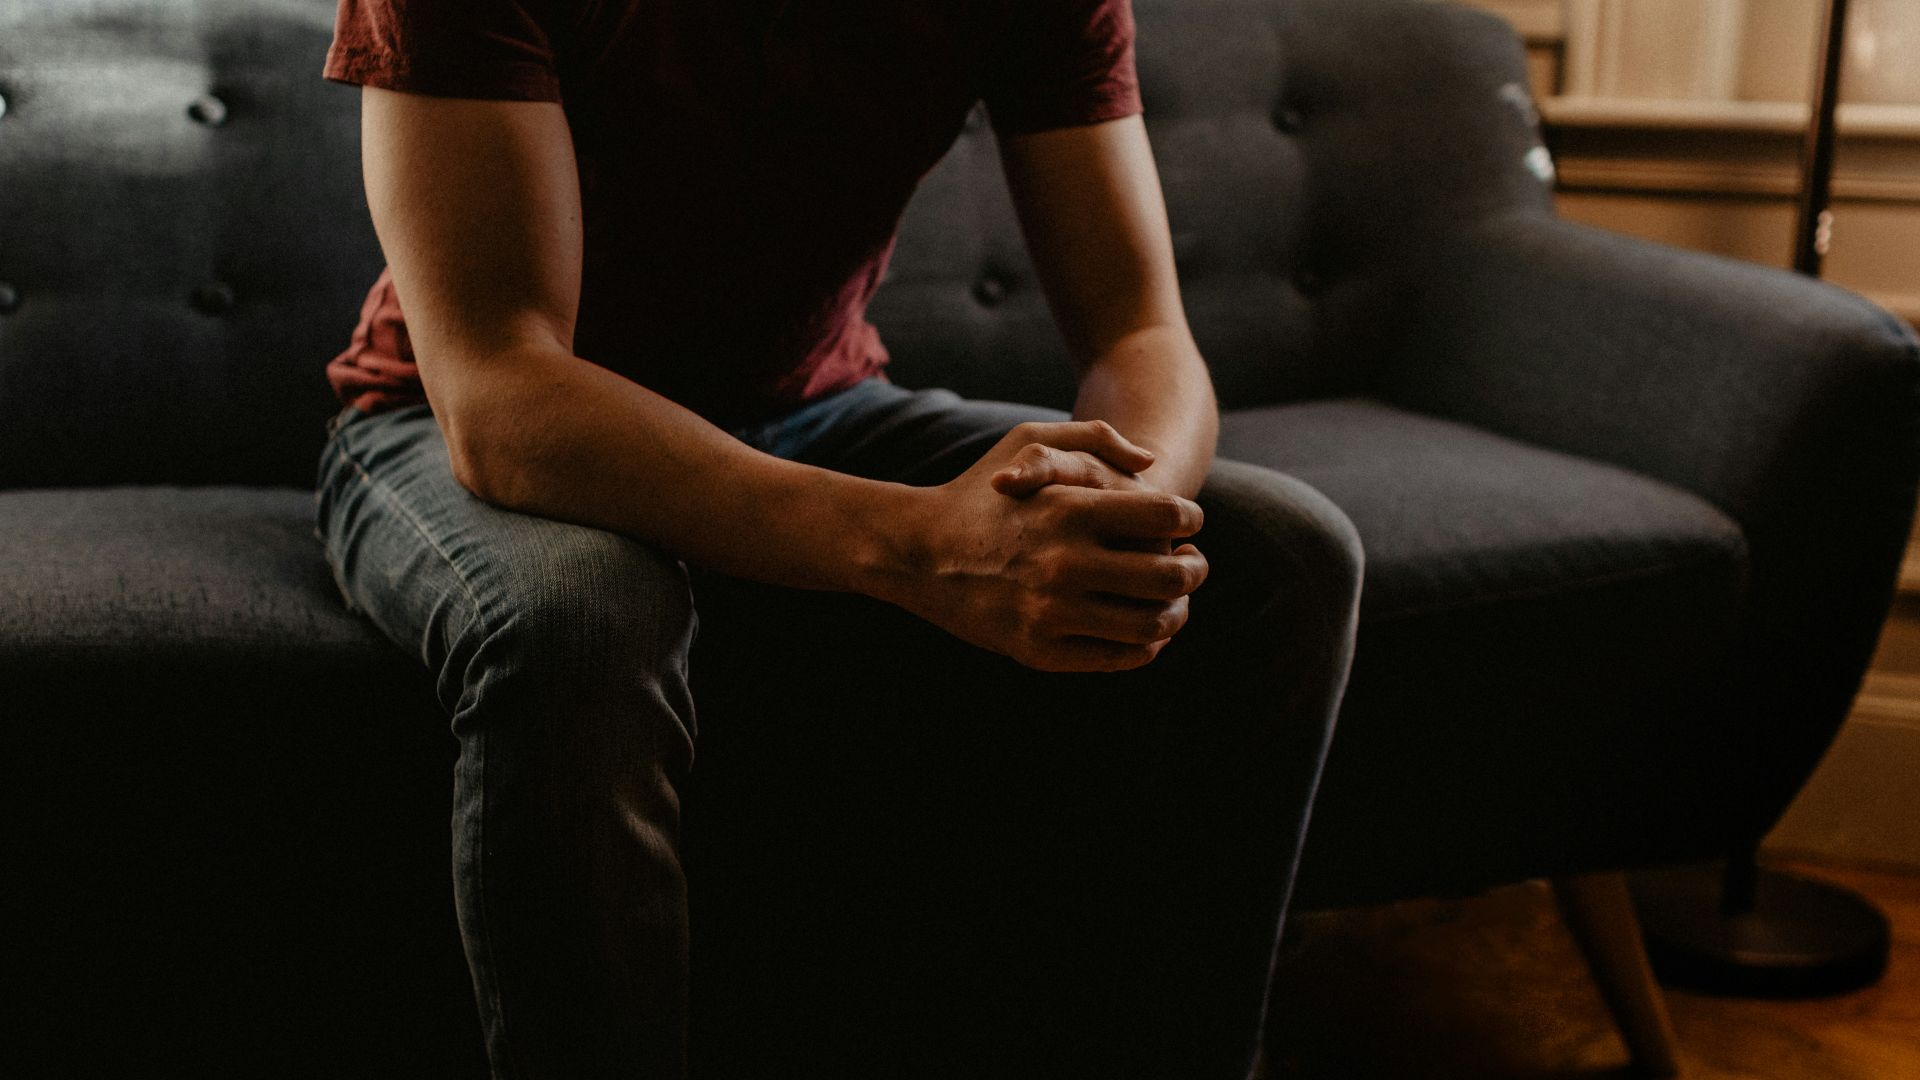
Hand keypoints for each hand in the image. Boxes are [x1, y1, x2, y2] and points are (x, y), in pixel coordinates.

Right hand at [882, 421, 1207, 672]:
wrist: (917, 551)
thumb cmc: (980, 490)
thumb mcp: (1028, 439)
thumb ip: (1094, 438)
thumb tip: (1151, 463)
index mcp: (1068, 508)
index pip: (1165, 518)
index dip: (1191, 520)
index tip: (1190, 525)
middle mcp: (1063, 563)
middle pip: (1169, 576)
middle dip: (1195, 570)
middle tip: (1194, 565)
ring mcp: (1051, 613)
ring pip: (1151, 625)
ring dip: (1178, 613)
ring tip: (1176, 602)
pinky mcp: (1039, 651)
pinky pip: (1118, 657)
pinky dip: (1146, 647)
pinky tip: (1146, 631)